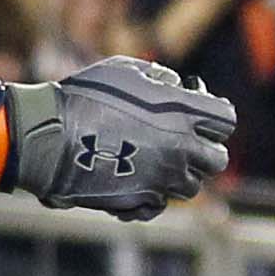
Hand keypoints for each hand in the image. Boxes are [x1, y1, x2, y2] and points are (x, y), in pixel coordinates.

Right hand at [3, 57, 235, 219]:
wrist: (49, 138)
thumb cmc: (82, 97)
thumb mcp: (124, 71)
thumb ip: (158, 78)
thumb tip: (175, 85)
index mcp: (182, 113)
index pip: (225, 120)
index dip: (214, 115)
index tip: (200, 112)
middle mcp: (180, 149)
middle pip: (217, 160)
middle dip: (205, 150)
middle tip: (184, 142)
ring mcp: (162, 179)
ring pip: (191, 186)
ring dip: (179, 174)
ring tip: (155, 161)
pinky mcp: (140, 202)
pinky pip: (159, 204)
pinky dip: (152, 196)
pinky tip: (135, 183)